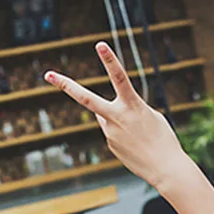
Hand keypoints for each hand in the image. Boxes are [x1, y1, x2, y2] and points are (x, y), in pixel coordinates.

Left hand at [45, 43, 190, 191]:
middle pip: (86, 99)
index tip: (99, 45)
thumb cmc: (163, 139)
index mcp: (133, 106)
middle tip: (47, 75)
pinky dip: (124, 136)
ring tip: (138, 134)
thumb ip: (128, 109)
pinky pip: (113, 133)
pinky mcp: (110, 146)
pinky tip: (137, 146)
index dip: (110, 60)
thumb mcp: (150, 116)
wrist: (165, 169)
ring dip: (117, 119)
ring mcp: (110, 133)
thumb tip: (106, 116)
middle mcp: (117, 118)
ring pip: (106, 117)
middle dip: (66, 85)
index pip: (120, 78)